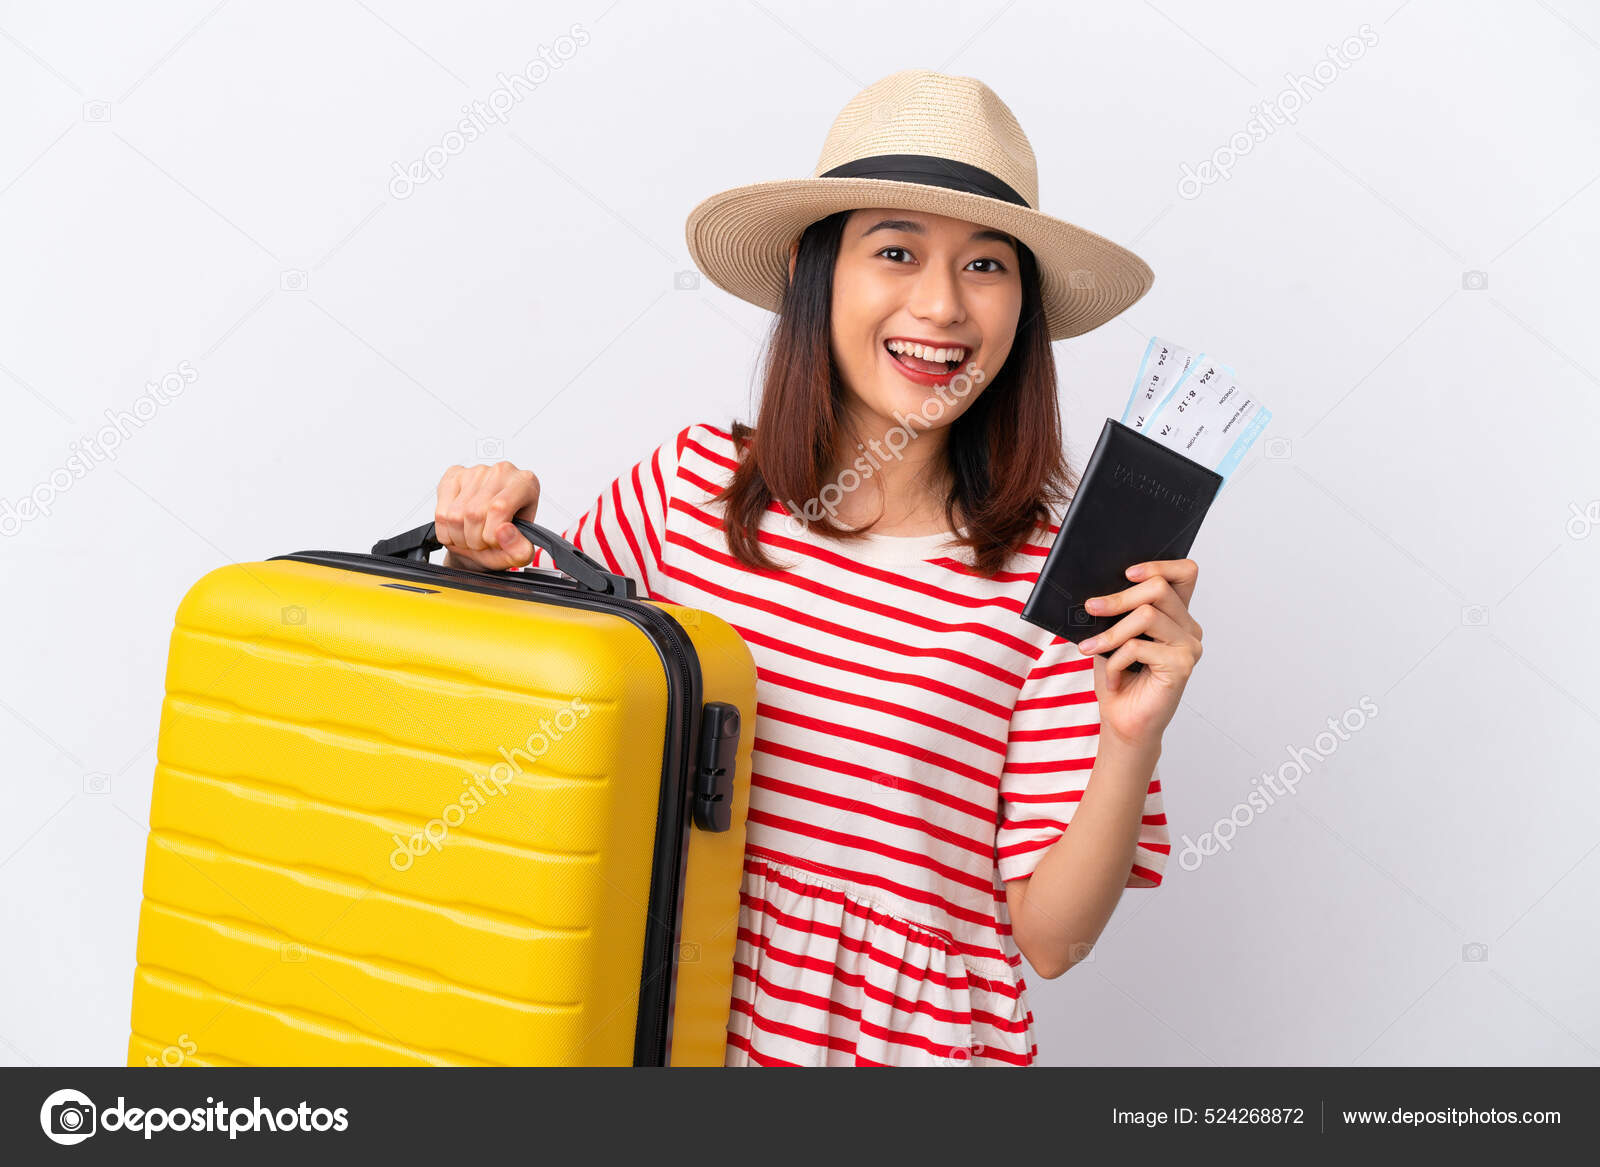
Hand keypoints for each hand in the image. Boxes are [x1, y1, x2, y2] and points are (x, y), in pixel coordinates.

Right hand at [434, 461, 540, 571]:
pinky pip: (441, 512)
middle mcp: (502, 471)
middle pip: (475, 513)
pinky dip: (446, 532)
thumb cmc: (505, 538)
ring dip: (460, 538)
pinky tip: (458, 530)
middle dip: (475, 540)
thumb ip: (520, 549)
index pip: (500, 507)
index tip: (493, 543)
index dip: (491, 534)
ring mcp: (476, 471)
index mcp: (525, 483)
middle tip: (483, 544)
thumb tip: (504, 531)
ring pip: (455, 514)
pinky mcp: (454, 475)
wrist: (485, 535)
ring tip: (472, 538)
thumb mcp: (519, 552)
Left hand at [1075, 559, 1202, 749]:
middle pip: (1159, 588)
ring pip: (1147, 615)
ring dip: (1111, 632)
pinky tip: (1113, 677)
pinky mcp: (1182, 666)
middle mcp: (1188, 628)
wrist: (1122, 722)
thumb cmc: (1119, 679)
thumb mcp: (1113, 636)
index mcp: (1176, 615)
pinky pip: (1139, 646)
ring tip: (1092, 648)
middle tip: (1091, 607)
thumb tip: (1100, 589)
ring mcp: (1189, 647)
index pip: (1184, 572)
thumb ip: (1118, 611)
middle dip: (1119, 598)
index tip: (1127, 573)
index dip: (1158, 565)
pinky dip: (1116, 661)